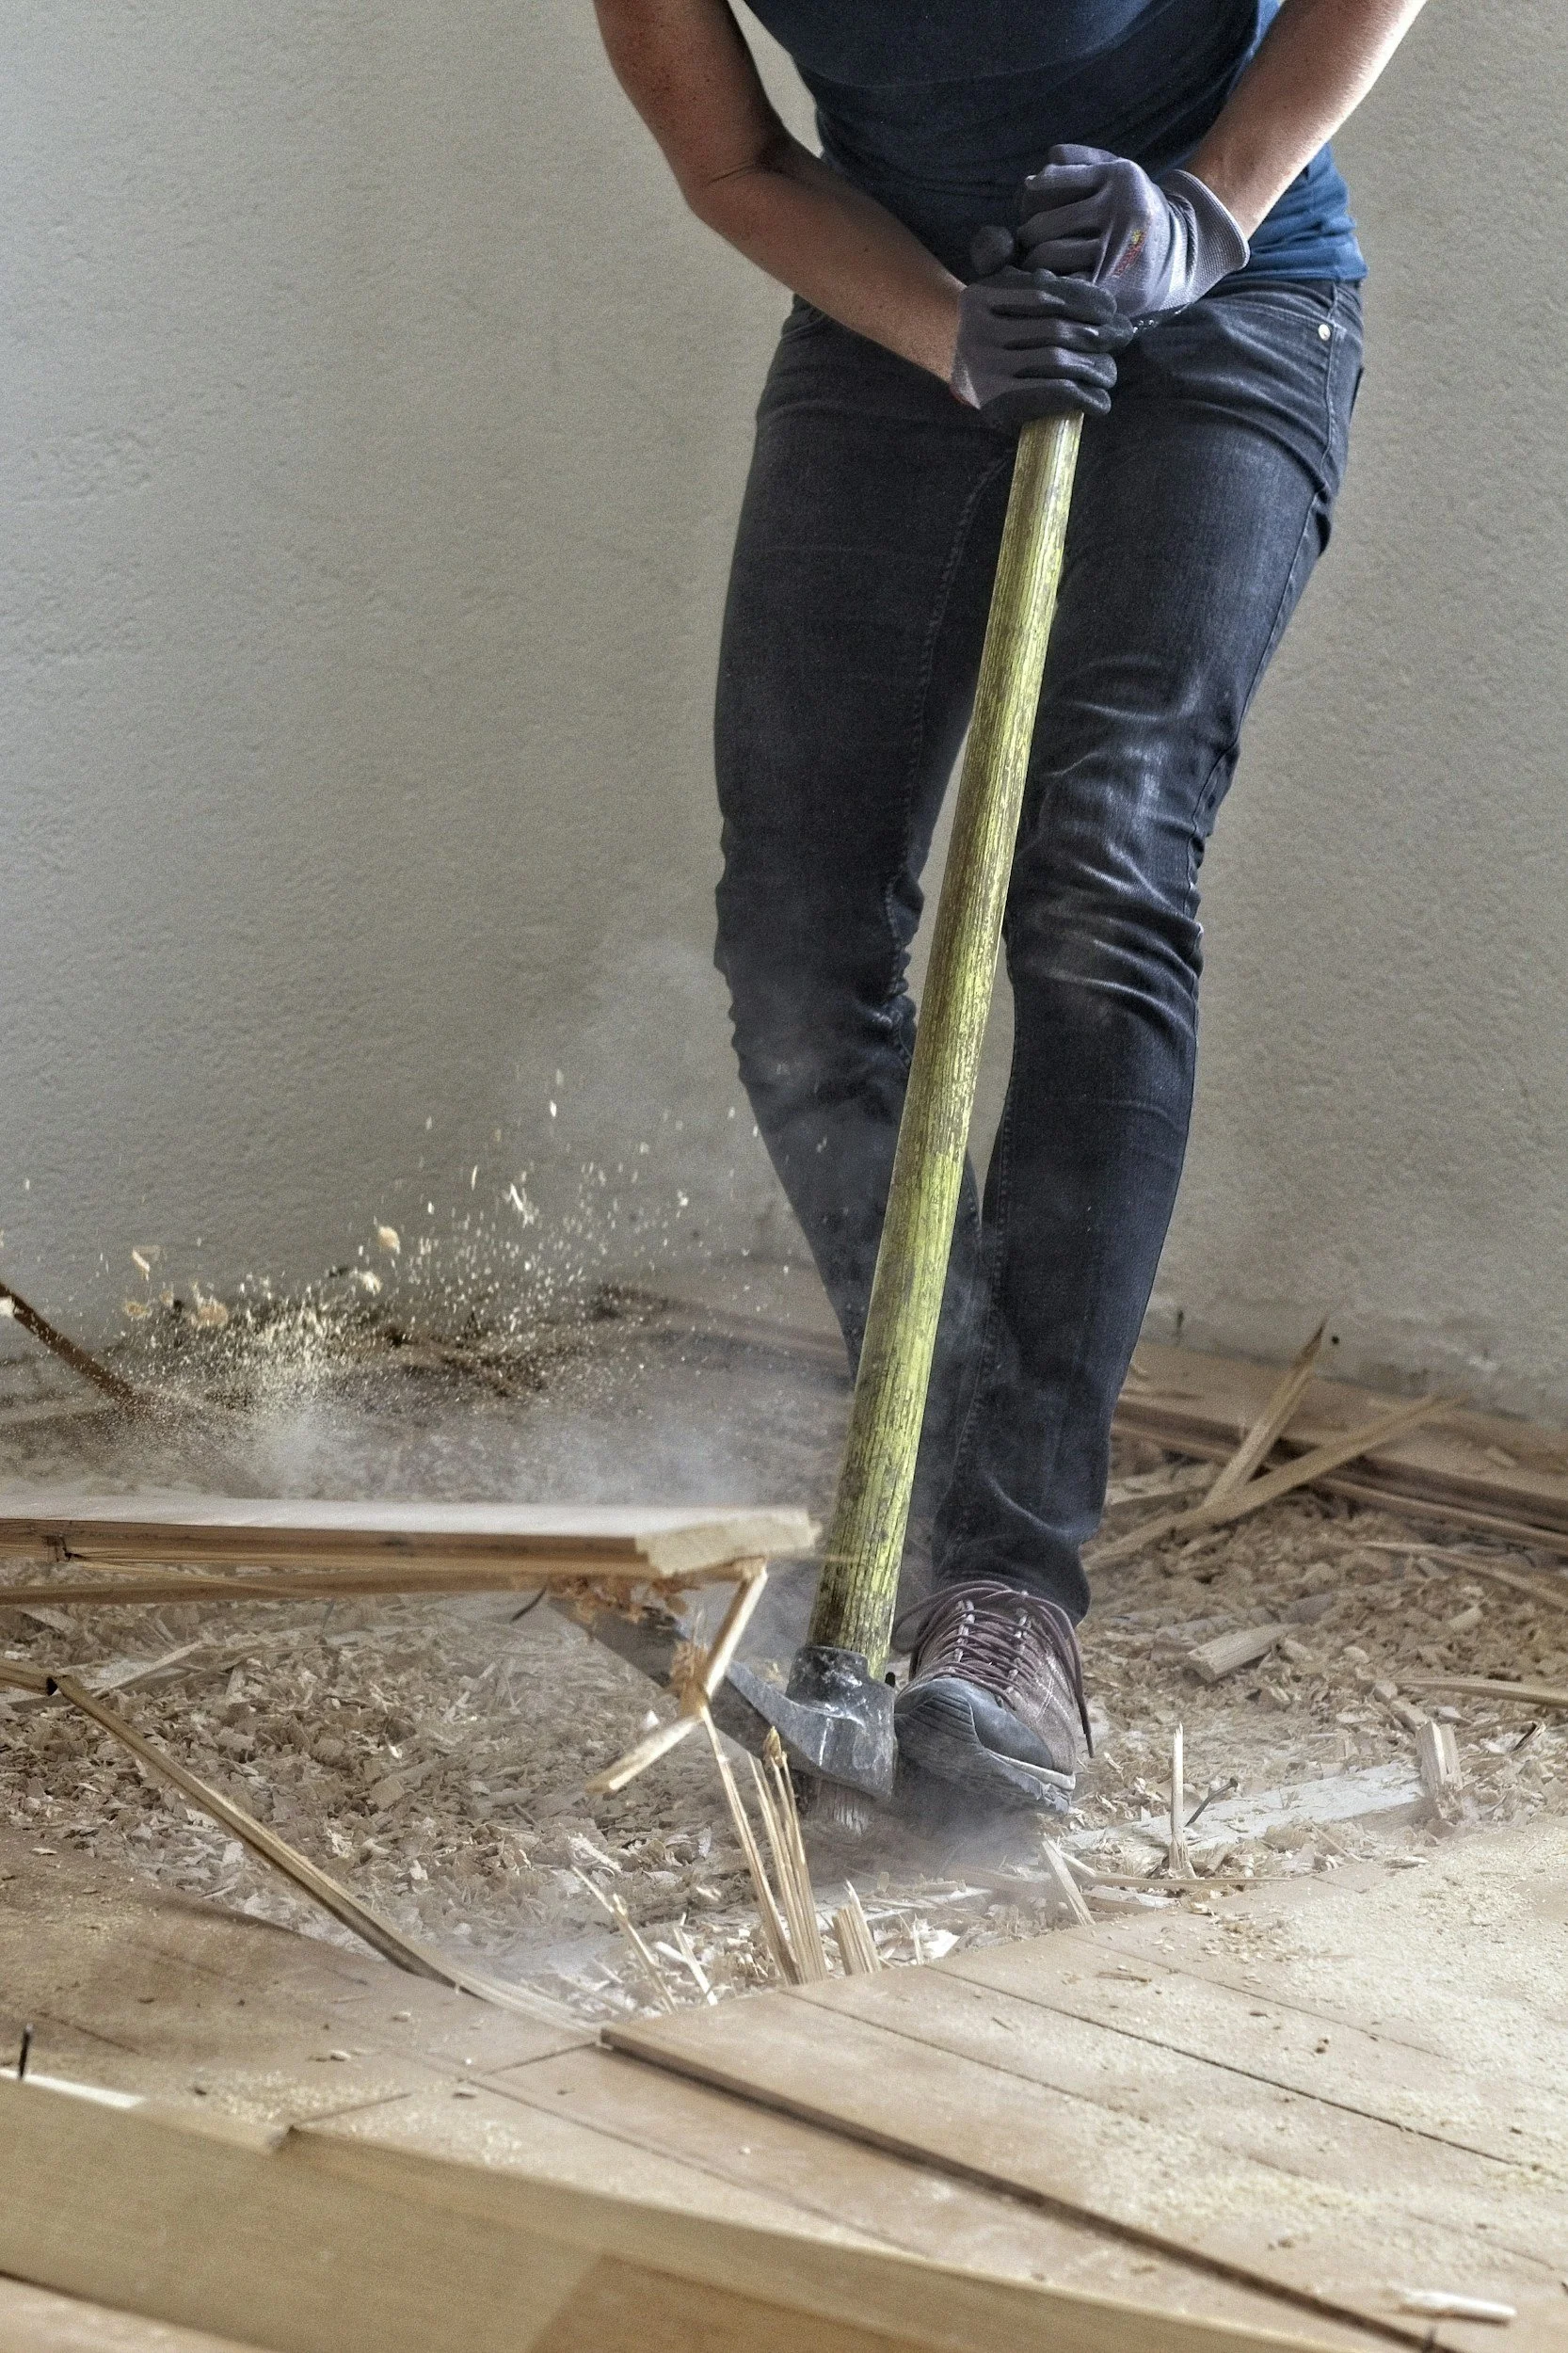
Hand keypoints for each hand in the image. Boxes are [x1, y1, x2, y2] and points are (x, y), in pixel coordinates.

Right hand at [950, 246, 1133, 431]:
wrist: (962, 374)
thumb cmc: (997, 323)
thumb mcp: (998, 283)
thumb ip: (1010, 253)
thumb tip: (1038, 252)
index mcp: (981, 296)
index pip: (1043, 292)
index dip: (1084, 298)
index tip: (1111, 308)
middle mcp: (977, 332)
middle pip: (1055, 330)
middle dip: (1097, 334)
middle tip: (1123, 337)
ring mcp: (985, 371)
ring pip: (1059, 363)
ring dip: (1095, 368)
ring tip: (1110, 371)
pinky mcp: (998, 404)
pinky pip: (1054, 394)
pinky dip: (1085, 397)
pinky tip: (1099, 401)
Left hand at [1014, 145, 1248, 321]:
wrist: (1182, 255)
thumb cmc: (1133, 211)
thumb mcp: (1116, 170)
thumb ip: (1075, 160)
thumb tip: (1030, 181)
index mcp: (1117, 175)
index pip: (1043, 186)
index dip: (1028, 201)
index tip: (1032, 212)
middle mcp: (1119, 209)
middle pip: (1039, 223)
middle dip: (1027, 236)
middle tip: (1030, 245)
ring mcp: (1116, 249)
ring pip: (1045, 255)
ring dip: (1032, 264)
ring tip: (1039, 265)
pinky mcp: (1112, 285)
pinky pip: (1061, 285)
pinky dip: (1049, 285)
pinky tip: (1053, 283)